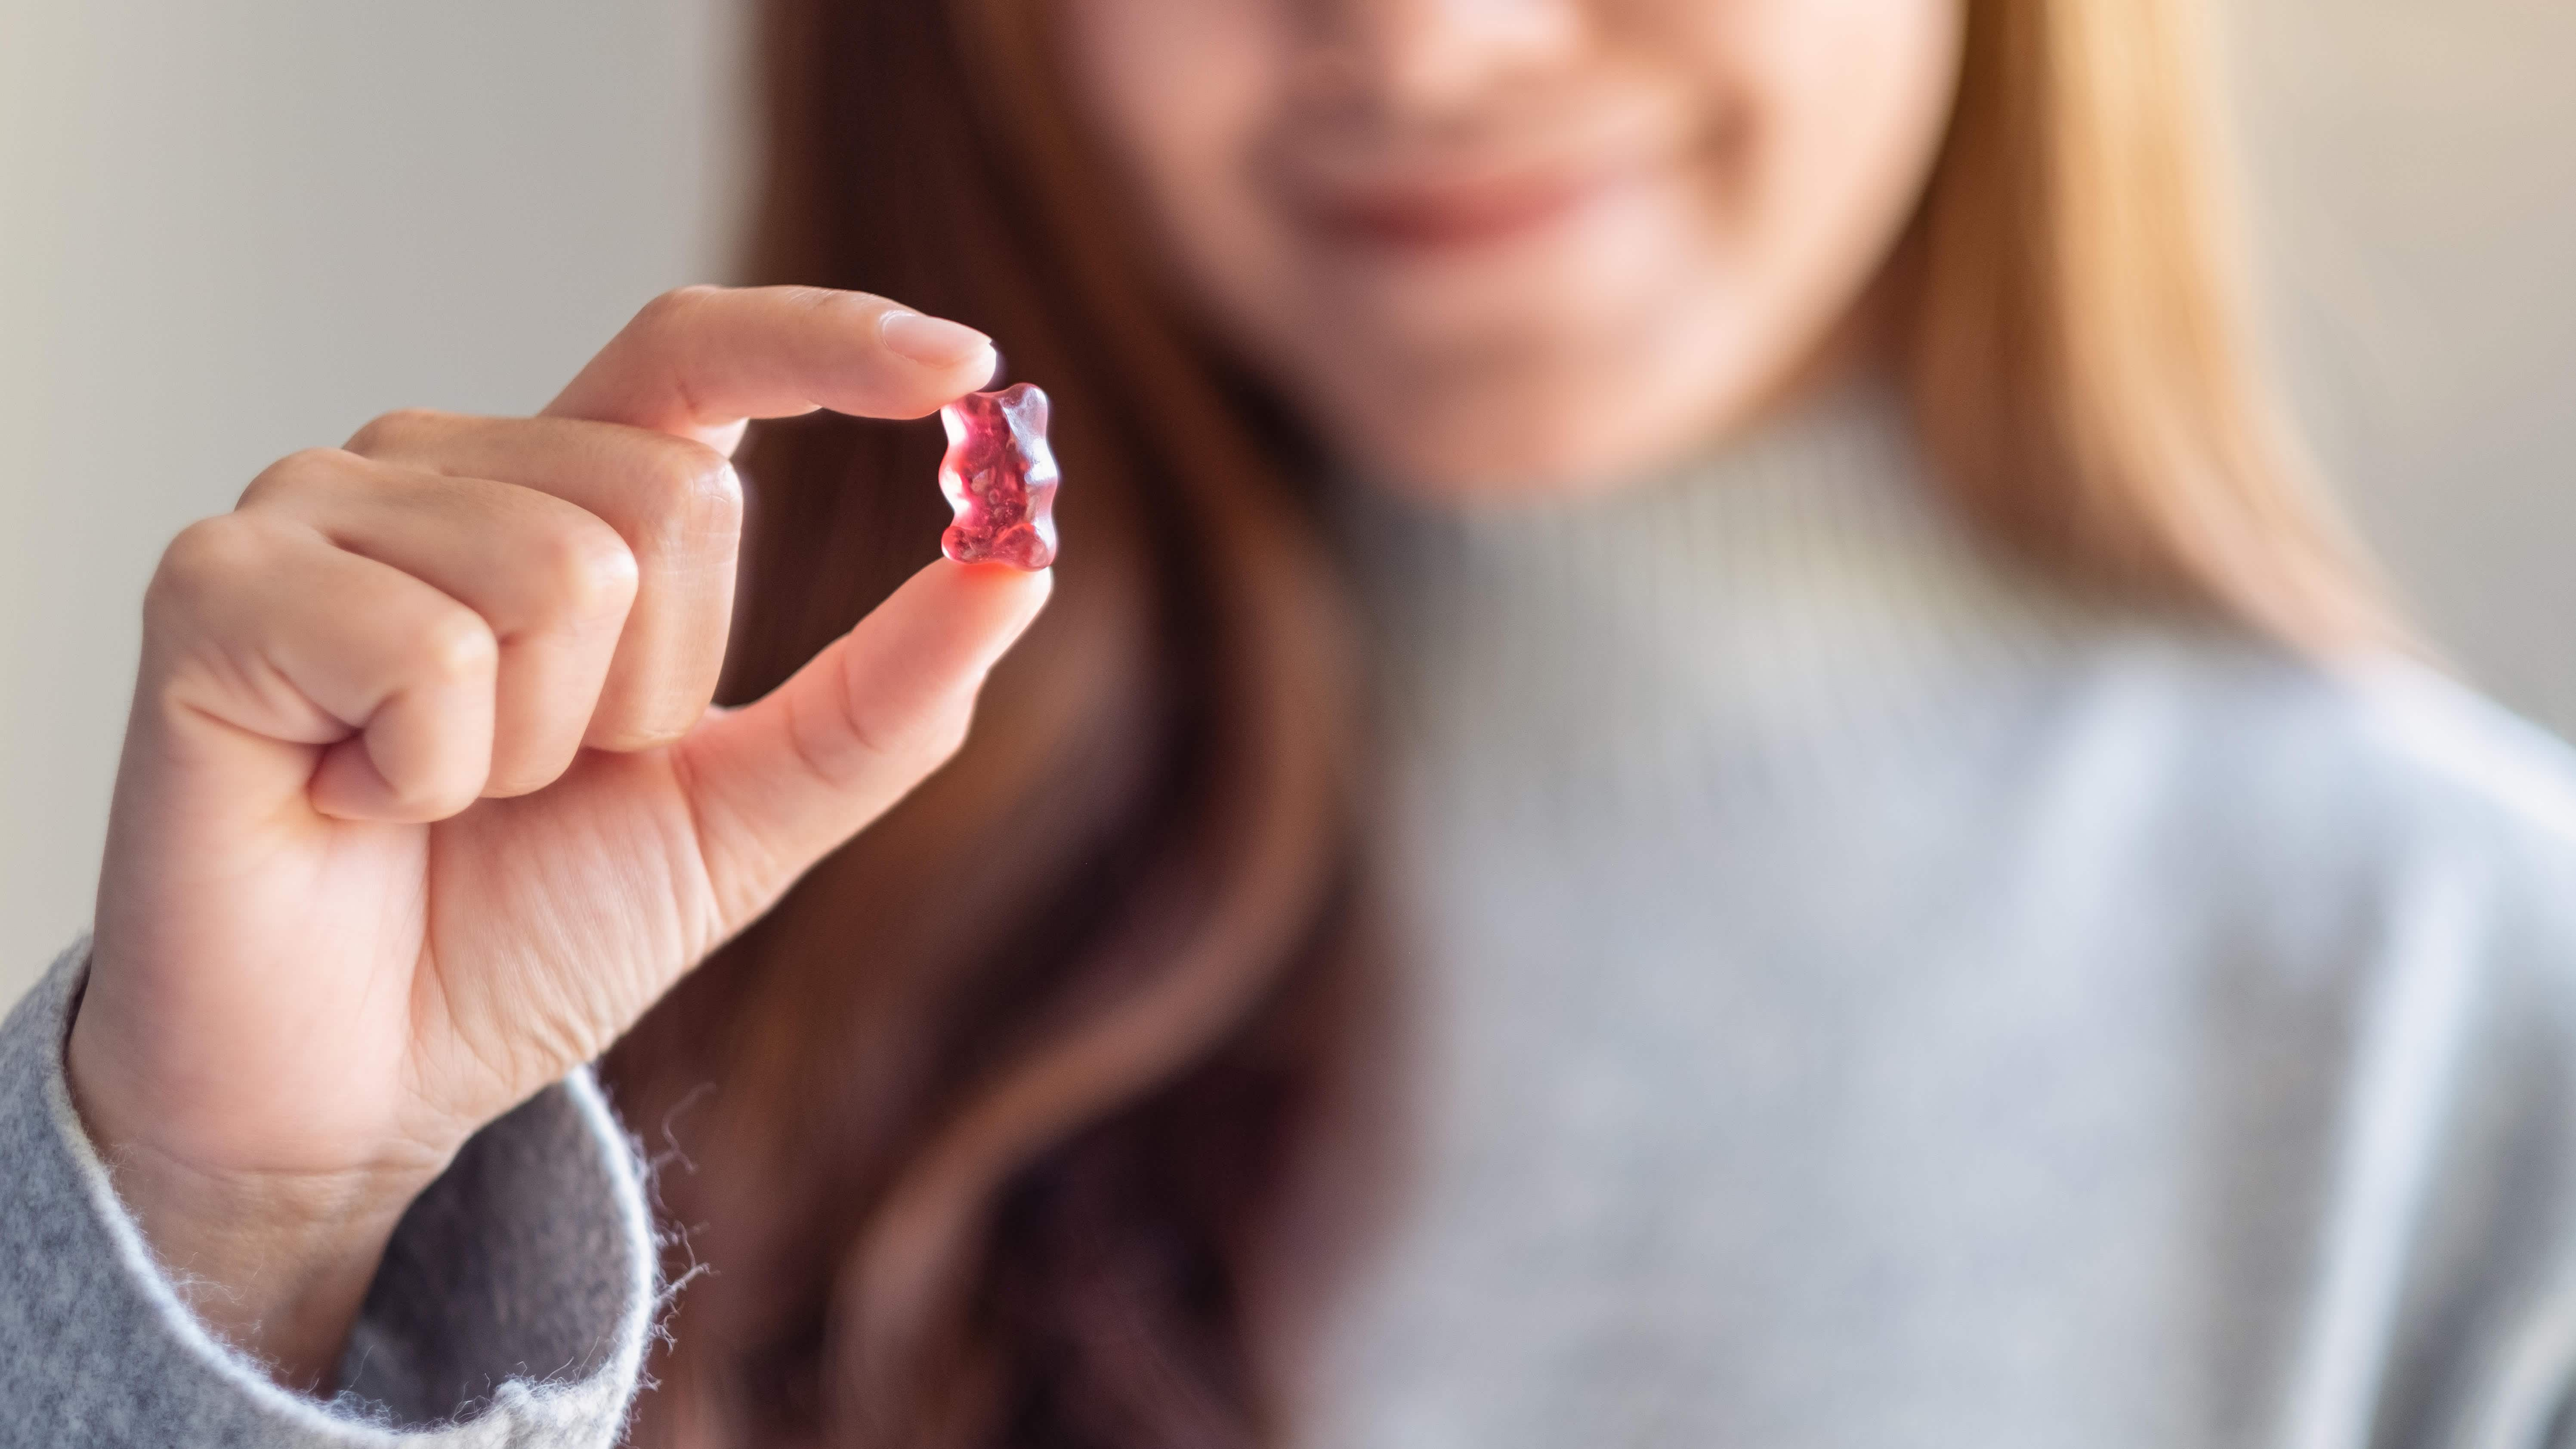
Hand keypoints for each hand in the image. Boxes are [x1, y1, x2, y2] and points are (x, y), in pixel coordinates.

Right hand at [68, 286, 1044, 1387]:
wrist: (365, 1080)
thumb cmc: (528, 930)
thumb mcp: (745, 813)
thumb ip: (882, 697)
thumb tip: (1023, 566)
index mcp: (559, 494)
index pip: (695, 352)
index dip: (830, 342)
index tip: (969, 372)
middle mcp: (436, 464)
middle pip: (670, 496)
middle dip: (650, 692)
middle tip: (538, 782)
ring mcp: (314, 509)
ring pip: (558, 573)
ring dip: (533, 746)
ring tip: (435, 796)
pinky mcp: (216, 586)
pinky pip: (427, 648)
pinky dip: (425, 771)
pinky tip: (352, 801)